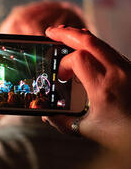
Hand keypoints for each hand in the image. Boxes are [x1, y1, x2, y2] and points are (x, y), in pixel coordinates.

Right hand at [43, 26, 130, 150]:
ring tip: (65, 36)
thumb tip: (46, 114)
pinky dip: (94, 46)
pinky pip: (110, 51)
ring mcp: (128, 69)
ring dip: (81, 37)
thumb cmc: (123, 136)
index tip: (61, 78)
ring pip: (101, 42)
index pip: (78, 58)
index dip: (63, 64)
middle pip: (89, 40)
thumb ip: (62, 122)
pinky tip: (85, 50)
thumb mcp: (87, 131)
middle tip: (50, 32)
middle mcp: (118, 73)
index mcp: (104, 88)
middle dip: (66, 33)